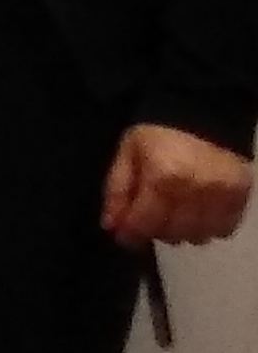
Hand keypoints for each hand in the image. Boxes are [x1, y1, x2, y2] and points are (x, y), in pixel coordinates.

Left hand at [103, 125, 252, 247]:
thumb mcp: (126, 154)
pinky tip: (196, 212)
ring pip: (198, 236)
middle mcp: (197, 190)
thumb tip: (111, 226)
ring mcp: (223, 195)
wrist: (201, 115)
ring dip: (181, 231)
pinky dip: (207, 227)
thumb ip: (116, 191)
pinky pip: (223, 229)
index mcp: (164, 176)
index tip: (122, 234)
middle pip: (172, 234)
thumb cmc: (156, 134)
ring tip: (173, 213)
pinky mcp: (242, 196)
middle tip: (148, 217)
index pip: (145, 223)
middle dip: (154, 230)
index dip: (130, 234)